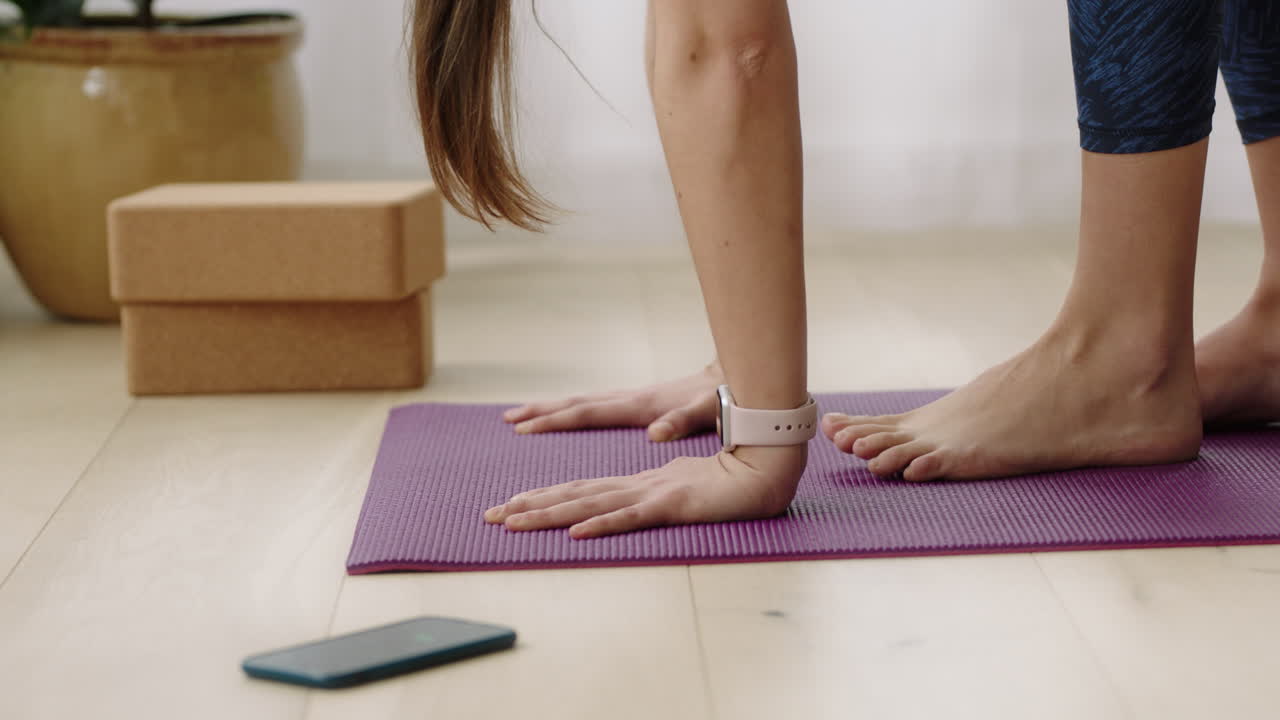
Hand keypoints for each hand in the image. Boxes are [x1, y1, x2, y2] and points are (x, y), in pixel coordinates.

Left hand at [484, 445, 806, 537]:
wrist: (767, 466)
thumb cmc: (730, 480)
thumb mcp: (682, 492)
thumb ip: (654, 500)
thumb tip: (626, 509)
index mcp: (637, 484)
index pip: (581, 491)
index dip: (543, 498)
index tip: (509, 508)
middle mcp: (637, 486)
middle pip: (574, 495)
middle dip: (528, 506)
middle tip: (489, 516)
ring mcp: (653, 493)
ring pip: (591, 505)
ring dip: (550, 514)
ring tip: (513, 521)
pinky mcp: (672, 504)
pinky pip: (631, 517)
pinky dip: (601, 524)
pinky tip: (575, 533)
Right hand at [503, 361, 722, 441]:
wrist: (733, 379)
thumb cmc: (722, 401)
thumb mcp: (707, 412)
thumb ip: (682, 422)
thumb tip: (656, 434)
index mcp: (640, 405)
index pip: (588, 413)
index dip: (555, 420)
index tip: (524, 427)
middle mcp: (631, 399)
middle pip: (576, 404)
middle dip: (541, 412)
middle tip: (508, 419)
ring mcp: (633, 399)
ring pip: (582, 402)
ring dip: (551, 409)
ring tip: (521, 415)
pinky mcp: (639, 403)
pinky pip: (595, 407)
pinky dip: (572, 411)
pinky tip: (564, 416)